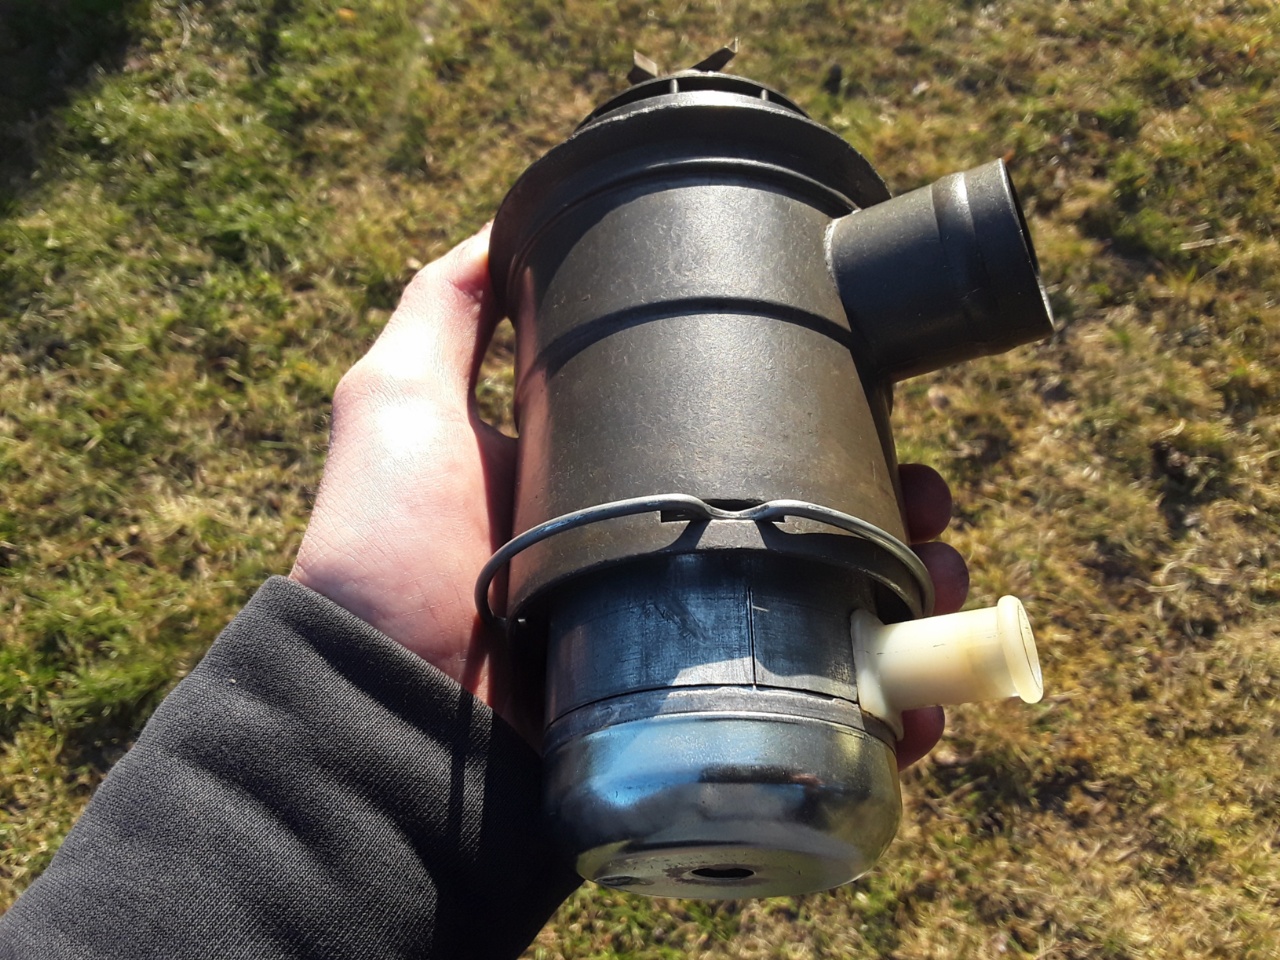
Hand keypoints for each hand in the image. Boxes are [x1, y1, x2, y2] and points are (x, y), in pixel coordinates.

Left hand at [290, 226, 966, 762]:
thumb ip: (445, 314)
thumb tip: (503, 222)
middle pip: (812, 543)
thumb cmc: (388, 556)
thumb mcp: (400, 404)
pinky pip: (813, 731)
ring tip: (943, 595)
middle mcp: (663, 581)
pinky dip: (883, 721)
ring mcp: (685, 665)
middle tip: (934, 516)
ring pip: (832, 636)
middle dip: (894, 527)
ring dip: (909, 618)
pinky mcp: (696, 740)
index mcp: (622, 505)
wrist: (380, 717)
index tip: (886, 424)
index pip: (755, 461)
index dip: (828, 440)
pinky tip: (921, 707)